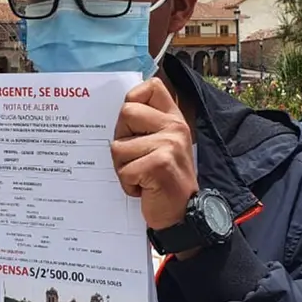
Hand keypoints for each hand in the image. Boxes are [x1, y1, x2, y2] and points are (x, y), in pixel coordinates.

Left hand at [112, 78, 197, 230]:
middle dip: (121, 139)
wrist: (183, 214)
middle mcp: (175, 127)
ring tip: (142, 176)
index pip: (151, 87)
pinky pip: (124, 169)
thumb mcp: (162, 145)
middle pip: (126, 113)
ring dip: (123, 167)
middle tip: (136, 157)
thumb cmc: (163, 180)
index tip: (133, 123)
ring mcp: (169, 144)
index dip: (133, 99)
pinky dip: (128, 184)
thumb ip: (147, 124)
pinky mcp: (160, 164)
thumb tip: (121, 107)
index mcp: (174, 119)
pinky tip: (144, 188)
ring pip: (118, 146)